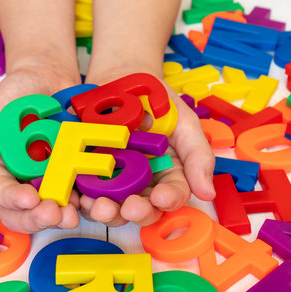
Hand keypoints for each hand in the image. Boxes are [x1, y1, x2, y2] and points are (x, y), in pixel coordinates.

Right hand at [0, 65, 82, 232]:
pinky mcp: (76, 172)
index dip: (14, 201)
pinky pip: (82, 192)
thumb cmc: (13, 97)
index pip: (2, 195)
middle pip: (27, 213)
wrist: (48, 79)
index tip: (29, 199)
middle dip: (39, 218)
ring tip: (73, 214)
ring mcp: (52, 179)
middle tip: (54, 214)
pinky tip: (92, 199)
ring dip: (63, 216)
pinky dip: (87, 200)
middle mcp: (25, 182)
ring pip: (55, 209)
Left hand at [79, 71, 215, 226]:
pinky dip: (83, 200)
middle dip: (137, 212)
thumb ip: (198, 155)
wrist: (121, 79)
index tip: (162, 198)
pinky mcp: (88, 173)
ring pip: (114, 206)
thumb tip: (208, 193)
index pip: (172, 194)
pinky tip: (82, 199)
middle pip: (143, 208)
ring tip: (101, 208)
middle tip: (130, 208)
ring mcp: (114, 180)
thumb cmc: (156, 101)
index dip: (169, 200)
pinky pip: (85, 193)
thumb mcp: (184, 121)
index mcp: (168, 174)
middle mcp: (142, 183)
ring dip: (109, 212)